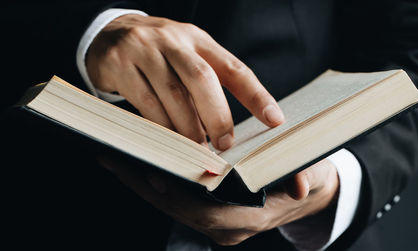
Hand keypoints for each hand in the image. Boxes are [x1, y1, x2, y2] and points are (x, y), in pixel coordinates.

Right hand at [86, 14, 283, 149]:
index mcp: (199, 40)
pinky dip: (161, 126)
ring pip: (173, 94)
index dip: (256, 96)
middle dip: (217, 115)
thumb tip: (229, 131)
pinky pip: (144, 101)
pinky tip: (170, 140)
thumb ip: (209, 84)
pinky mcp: (119, 64)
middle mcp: (174, 40)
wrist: (109, 33)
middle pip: (202, 78)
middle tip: (225, 145)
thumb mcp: (188, 57)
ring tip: (198, 150)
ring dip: (188, 128)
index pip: (234, 68)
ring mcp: (144, 50)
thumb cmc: (160, 55)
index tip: (275, 120)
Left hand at [97, 157, 338, 245]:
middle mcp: (228, 227)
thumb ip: (305, 178)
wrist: (306, 194)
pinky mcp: (206, 213)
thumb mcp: (312, 174)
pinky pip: (174, 201)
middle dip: (146, 184)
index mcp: (251, 218)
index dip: (180, 193)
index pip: (208, 211)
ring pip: (171, 206)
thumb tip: (299, 185)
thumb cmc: (306, 179)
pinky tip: (133, 162)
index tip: (155, 172)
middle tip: (117, 157)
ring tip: (114, 156)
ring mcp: (215, 223)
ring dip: (141, 183)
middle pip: (178, 208)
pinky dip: (151, 182)